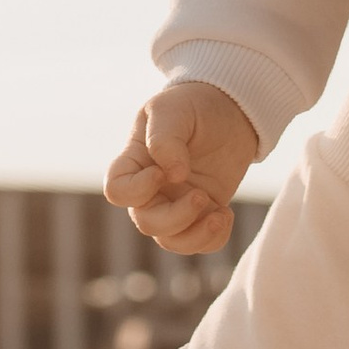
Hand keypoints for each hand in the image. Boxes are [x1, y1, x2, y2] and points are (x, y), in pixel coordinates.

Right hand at [107, 80, 259, 255]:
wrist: (231, 109)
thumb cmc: (193, 104)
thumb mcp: (173, 110)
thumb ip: (165, 139)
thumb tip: (172, 177)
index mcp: (135, 162)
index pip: (117, 191)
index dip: (136, 191)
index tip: (162, 173)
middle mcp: (151, 188)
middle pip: (147, 223)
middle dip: (175, 218)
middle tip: (202, 195)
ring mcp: (177, 202)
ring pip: (170, 241)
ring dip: (194, 235)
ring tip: (219, 214)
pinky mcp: (203, 212)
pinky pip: (200, 243)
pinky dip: (213, 239)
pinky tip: (225, 214)